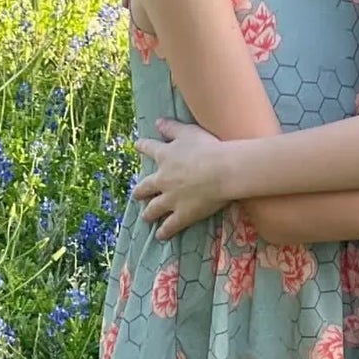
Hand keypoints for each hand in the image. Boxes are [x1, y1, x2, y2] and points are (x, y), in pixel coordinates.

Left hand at [133, 118, 232, 237]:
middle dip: (140, 191)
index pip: (149, 148)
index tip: (137, 146)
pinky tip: (161, 236)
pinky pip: (170, 226)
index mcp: (164, 156)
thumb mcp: (189, 132)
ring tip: (146, 217)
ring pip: (153, 209)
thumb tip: (157, 122)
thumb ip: (172, 128)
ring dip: (149, 213)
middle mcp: (162, 179)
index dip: (142, 147)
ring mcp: (170, 199)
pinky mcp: (182, 214)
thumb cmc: (208, 148)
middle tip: (136, 194)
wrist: (221, 171)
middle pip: (145, 187)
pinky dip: (164, 232)